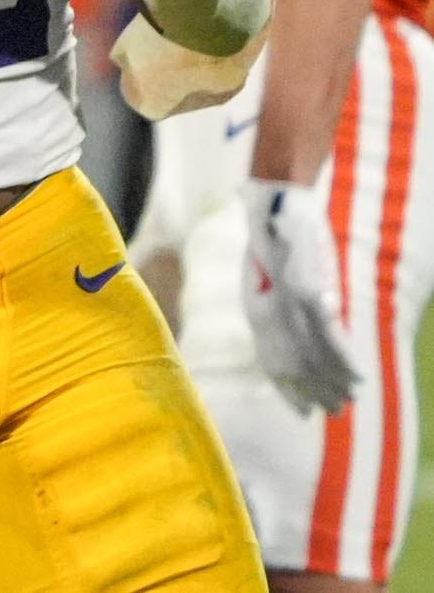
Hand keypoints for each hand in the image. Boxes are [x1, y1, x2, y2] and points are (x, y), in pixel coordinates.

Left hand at [243, 179, 362, 414]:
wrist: (277, 201)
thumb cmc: (273, 240)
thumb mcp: (263, 279)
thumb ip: (272, 310)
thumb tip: (288, 344)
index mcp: (253, 310)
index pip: (271, 363)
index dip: (288, 390)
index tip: (302, 411)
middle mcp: (268, 312)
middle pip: (295, 366)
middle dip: (315, 392)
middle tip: (334, 409)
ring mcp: (289, 303)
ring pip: (315, 357)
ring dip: (334, 382)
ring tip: (349, 398)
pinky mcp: (311, 291)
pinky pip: (331, 336)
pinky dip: (345, 360)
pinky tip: (358, 377)